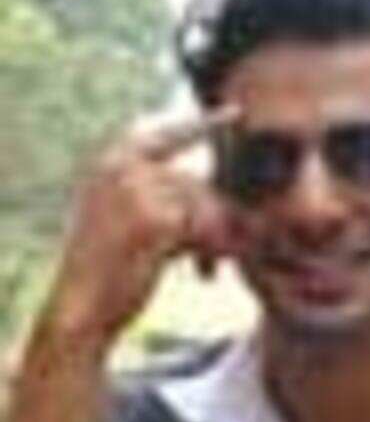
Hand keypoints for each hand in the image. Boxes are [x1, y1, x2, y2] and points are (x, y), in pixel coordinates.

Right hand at [45, 104, 243, 350]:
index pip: (167, 135)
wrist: (80, 309)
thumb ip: (163, 195)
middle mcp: (121, 167)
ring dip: (216, 240)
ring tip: (210, 267)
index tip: (236, 112)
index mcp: (112, 162)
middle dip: (216, 220)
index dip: (203, 125)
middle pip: (196, 184)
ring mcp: (136, 190)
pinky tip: (204, 274)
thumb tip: (220, 189)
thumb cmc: (110, 268)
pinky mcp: (153, 219)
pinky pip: (205, 228)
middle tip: (223, 252)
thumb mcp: (131, 218)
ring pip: (204, 207)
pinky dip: (212, 252)